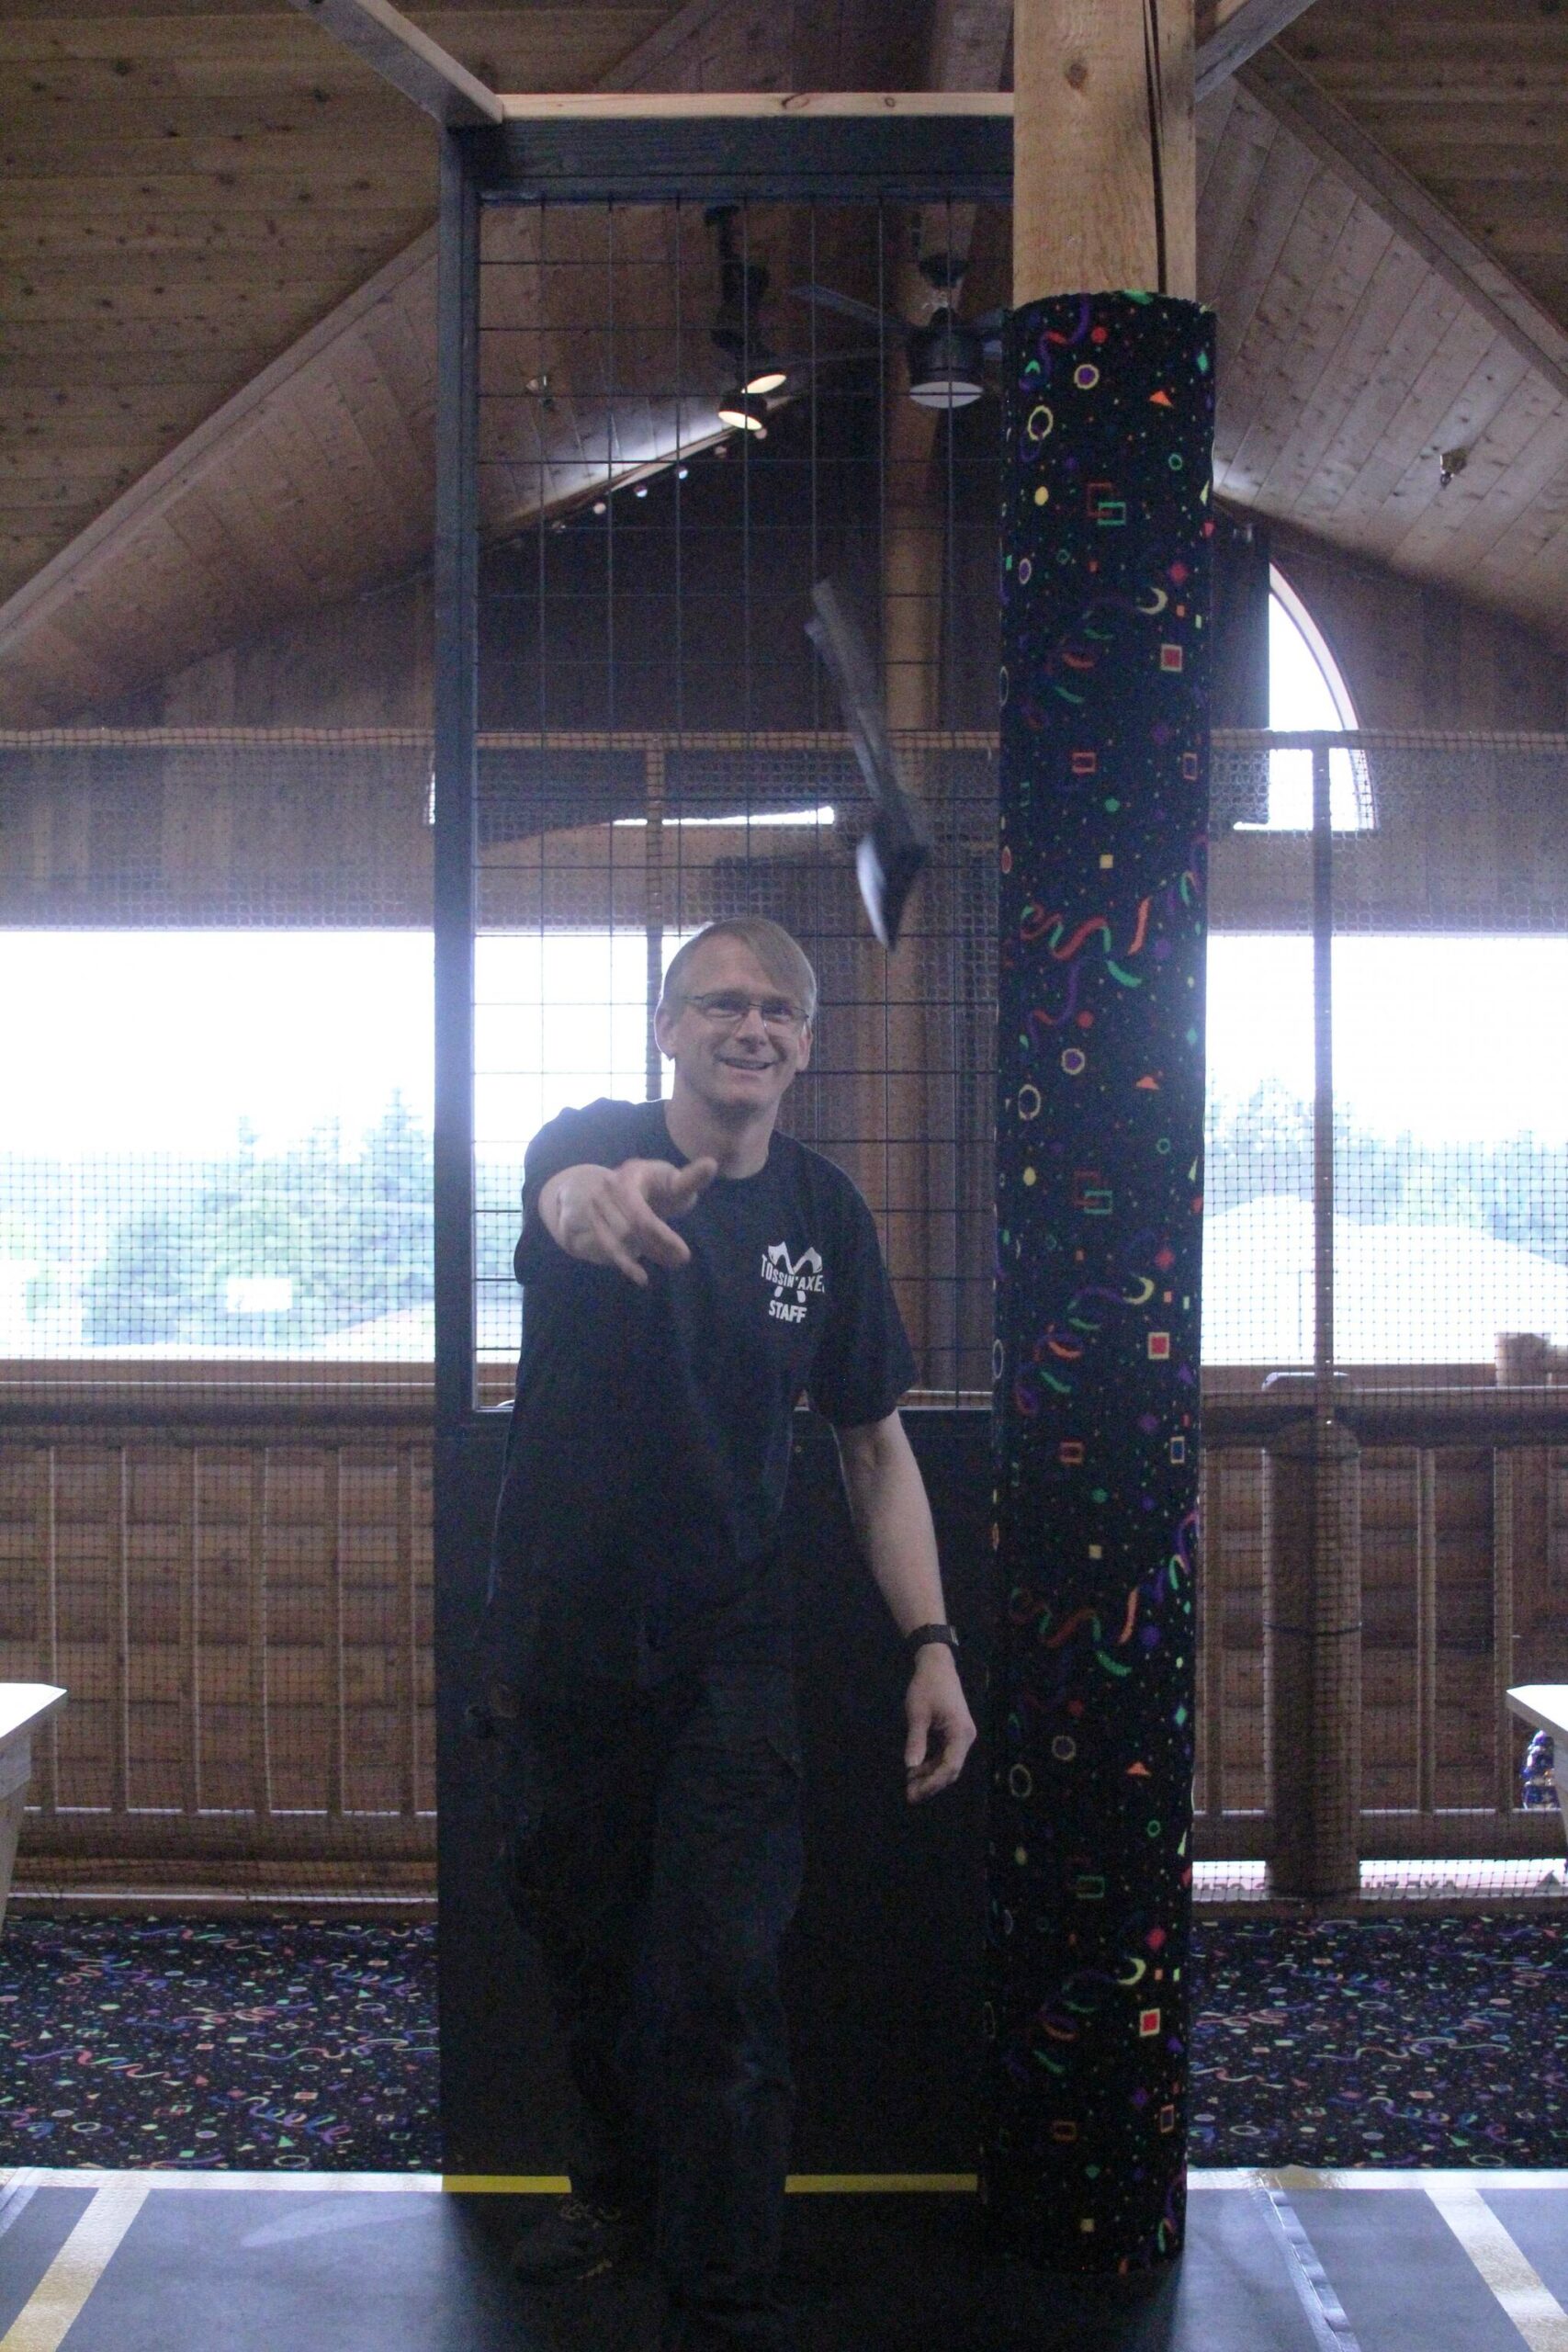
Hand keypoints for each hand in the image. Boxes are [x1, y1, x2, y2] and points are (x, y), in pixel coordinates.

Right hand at [544, 1157, 717, 1286]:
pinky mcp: (593, 1222)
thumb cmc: (660, 1184)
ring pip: (620, 1242)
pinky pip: (606, 1247)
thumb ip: (692, 1178)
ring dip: (647, 1255)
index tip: (684, 1253)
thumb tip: (712, 1164)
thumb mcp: (676, 1181)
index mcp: (628, 1176)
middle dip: (658, 1247)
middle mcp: (606, 1190)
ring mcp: (595, 1206)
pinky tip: (642, 1278)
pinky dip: (625, 1264)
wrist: (634, 1185)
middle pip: (631, 1231)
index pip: (641, 1215)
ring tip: (672, 1264)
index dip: (662, 1237)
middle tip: (684, 1259)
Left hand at [903, 1644, 975, 1803]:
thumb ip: (916, 1741)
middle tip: (909, 1796)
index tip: (915, 1792)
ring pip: (948, 1764)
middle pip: (951, 1769)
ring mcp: (961, 1736)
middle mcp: (965, 1737)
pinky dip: (931, 1764)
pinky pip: (945, 1755)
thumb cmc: (927, 1686)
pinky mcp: (954, 1733)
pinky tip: (915, 1770)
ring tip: (909, 1786)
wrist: (936, 1665)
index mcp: (960, 1733)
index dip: (933, 1783)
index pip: (950, 1767)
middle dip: (931, 1784)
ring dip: (930, 1775)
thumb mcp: (917, 1714)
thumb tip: (910, 1767)